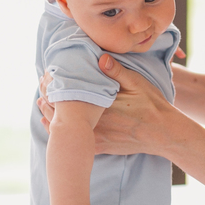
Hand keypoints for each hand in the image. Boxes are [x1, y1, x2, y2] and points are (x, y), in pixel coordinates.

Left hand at [36, 48, 183, 132]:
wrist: (164, 134)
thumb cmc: (153, 106)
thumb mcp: (138, 84)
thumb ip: (117, 71)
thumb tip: (100, 57)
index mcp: (102, 106)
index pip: (71, 95)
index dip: (56, 85)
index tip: (47, 76)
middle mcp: (96, 125)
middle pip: (64, 113)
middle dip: (50, 100)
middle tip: (40, 87)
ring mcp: (98, 139)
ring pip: (67, 130)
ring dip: (52, 118)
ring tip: (41, 106)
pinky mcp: (102, 148)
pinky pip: (77, 144)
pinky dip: (64, 135)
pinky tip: (55, 129)